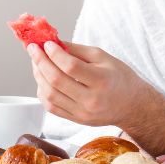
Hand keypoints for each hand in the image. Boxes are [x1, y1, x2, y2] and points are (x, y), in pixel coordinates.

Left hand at [27, 40, 152, 127]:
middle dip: (40, 62)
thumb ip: (77, 50)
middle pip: (57, 81)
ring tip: (37, 63)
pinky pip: (51, 107)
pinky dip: (42, 91)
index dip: (55, 54)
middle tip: (33, 49)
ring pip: (50, 95)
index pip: (71, 67)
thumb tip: (53, 43)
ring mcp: (82, 113)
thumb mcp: (104, 57)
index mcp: (102, 80)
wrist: (131, 105)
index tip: (46, 43)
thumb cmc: (119, 77)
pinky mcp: (77, 120)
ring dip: (38, 76)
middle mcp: (91, 99)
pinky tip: (42, 80)